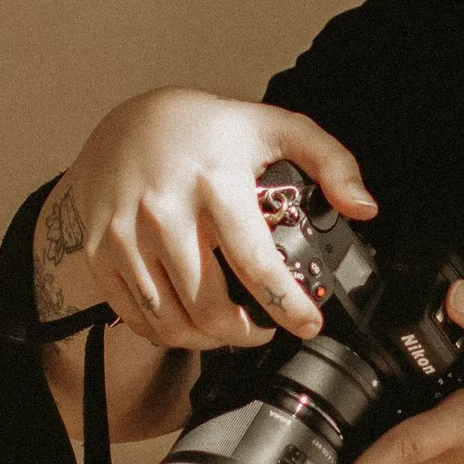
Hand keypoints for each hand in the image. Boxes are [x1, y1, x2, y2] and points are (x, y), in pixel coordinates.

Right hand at [44, 89, 376, 349]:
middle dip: (245, 334)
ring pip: (170, 321)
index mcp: (216, 183)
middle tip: (264, 330)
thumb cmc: (208, 132)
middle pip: (209, 307)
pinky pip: (136, 316)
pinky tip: (187, 321)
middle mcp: (166, 211)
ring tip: (228, 329)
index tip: (308, 324)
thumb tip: (362, 207)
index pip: (256, 263)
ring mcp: (128, 234)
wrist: (128, 123)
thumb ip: (331, 162)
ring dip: (206, 339)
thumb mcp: (277, 128)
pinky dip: (166, 332)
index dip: (287, 305)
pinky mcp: (101, 251)